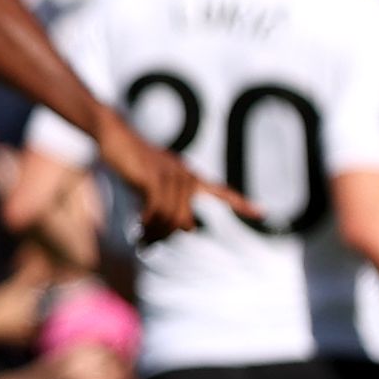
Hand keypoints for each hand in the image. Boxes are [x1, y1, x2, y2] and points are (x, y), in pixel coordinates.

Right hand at [98, 120, 244, 237]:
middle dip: (165, 236)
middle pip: (185, 221)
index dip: (242, 204)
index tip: (263, 214)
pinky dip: (148, 223)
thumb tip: (187, 229)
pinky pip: (157, 211)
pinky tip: (138, 225)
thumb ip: (171, 203)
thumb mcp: (155, 183)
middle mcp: (186, 176)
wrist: (116, 136)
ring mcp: (171, 175)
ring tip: (141, 237)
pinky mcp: (154, 178)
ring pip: (171, 219)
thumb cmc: (134, 162)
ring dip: (155, 233)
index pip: (222, 193)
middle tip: (148, 242)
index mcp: (191, 177)